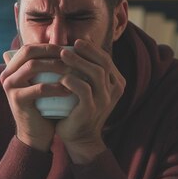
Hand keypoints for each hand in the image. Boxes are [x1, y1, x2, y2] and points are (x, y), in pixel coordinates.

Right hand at [0, 44, 72, 151]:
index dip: (48, 46)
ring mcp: (9, 86)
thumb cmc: (43, 106)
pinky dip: (56, 87)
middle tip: (71, 56)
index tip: (68, 49)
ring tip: (73, 70)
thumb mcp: (43, 83)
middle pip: (29, 53)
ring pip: (33, 66)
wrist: (35, 134)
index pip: (29, 48)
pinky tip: (69, 89)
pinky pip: (39, 88)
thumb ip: (47, 66)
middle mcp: (7, 74)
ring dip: (55, 66)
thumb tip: (66, 48)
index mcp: (11, 68)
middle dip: (51, 51)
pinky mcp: (17, 100)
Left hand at [56, 39, 125, 162]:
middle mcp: (115, 90)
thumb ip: (87, 70)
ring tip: (62, 54)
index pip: (106, 59)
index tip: (77, 41)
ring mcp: (105, 100)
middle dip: (87, 51)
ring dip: (78, 61)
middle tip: (71, 44)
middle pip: (103, 63)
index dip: (92, 48)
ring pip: (95, 73)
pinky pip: (84, 90)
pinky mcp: (92, 109)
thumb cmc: (79, 108)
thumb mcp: (88, 87)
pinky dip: (72, 80)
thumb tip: (75, 43)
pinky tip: (62, 76)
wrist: (79, 137)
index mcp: (116, 82)